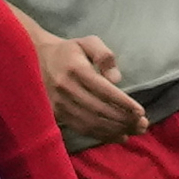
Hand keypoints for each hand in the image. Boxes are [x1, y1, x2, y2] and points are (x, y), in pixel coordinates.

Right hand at [37, 31, 147, 145]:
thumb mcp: (89, 43)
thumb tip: (117, 79)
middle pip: (99, 109)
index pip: (104, 90)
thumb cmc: (69, 51)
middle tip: (143, 125)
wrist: (35, 59)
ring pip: (91, 122)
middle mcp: (66, 88)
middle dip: (124, 119)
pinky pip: (82, 128)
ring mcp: (59, 104)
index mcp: (76, 69)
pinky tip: (119, 136)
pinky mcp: (56, 114)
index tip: (140, 111)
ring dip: (115, 130)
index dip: (123, 103)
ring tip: (135, 131)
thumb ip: (105, 55)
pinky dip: (102, 135)